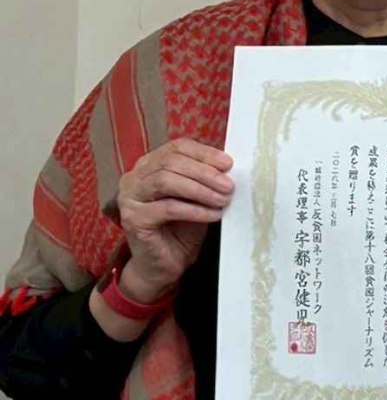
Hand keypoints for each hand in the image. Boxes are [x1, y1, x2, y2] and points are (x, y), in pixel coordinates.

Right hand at [116, 139, 233, 300]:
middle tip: (229, 186)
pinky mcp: (133, 219)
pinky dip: (194, 210)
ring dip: (200, 189)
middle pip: (171, 162)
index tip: (228, 164)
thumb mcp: (198, 197)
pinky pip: (167, 208)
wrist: (164, 264)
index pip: (177, 148)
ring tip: (223, 200)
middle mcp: (134, 177)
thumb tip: (229, 166)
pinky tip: (212, 214)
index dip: (204, 153)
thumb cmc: (182, 228)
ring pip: (166, 181)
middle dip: (205, 173)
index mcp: (150, 165)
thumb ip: (206, 179)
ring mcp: (130, 197)